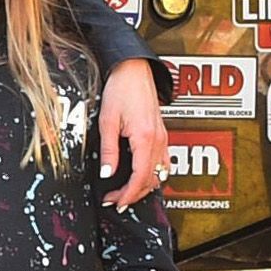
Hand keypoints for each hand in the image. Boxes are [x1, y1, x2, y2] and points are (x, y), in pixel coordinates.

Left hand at [95, 58, 166, 208]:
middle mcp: (159, 140)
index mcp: (145, 138)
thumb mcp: (108, 121)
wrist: (134, 70)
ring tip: (126, 191)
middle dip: (133, 194)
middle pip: (151, 180)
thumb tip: (107, 173)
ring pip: (159, 174)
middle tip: (115, 199)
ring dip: (144, 186)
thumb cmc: (122, 89)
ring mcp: (163, 138)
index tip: (115, 201)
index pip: (140, 178)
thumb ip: (109, 150)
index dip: (127, 194)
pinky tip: (141, 176)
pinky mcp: (162, 134)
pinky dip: (153, 174)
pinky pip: (163, 162)